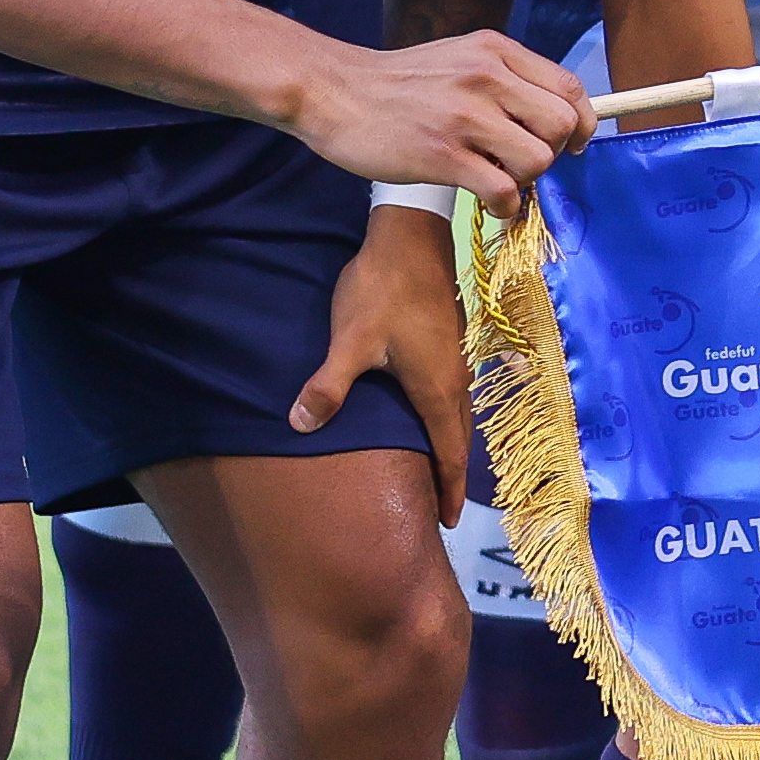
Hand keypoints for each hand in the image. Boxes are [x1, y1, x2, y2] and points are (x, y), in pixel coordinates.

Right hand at [280, 29, 590, 212]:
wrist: (332, 91)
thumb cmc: (399, 82)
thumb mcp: (459, 58)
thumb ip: (505, 79)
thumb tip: (554, 119)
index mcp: (495, 51)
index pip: (569, 87)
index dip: (581, 122)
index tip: (571, 143)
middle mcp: (487, 77)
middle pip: (562, 125)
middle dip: (553, 152)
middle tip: (523, 162)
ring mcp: (465, 117)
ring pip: (537, 159)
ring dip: (525, 180)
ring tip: (499, 179)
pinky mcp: (442, 155)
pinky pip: (503, 191)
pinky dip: (506, 206)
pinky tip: (489, 202)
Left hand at [292, 202, 471, 516]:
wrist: (411, 237)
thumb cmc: (383, 291)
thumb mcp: (350, 341)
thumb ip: (328, 386)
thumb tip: (299, 426)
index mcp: (437, 389)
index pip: (450, 453)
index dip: (449, 489)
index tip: (447, 522)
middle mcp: (455, 379)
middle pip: (460, 439)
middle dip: (452, 475)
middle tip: (443, 507)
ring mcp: (456, 358)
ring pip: (458, 414)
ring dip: (451, 445)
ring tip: (437, 468)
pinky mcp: (449, 340)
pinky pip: (453, 394)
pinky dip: (447, 418)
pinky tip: (429, 415)